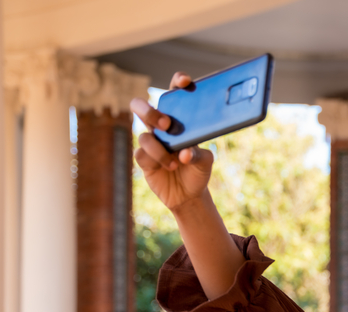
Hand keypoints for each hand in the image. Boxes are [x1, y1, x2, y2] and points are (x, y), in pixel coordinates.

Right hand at [130, 72, 214, 211]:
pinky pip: (142, 154)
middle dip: (150, 112)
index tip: (185, 81)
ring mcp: (150, 142)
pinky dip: (156, 160)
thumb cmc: (197, 170)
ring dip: (159, 148)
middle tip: (166, 123)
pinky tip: (169, 167)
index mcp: (178, 119)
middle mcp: (160, 127)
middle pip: (143, 107)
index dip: (177, 82)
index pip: (174, 93)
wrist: (189, 194)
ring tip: (175, 162)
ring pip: (143, 135)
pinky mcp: (144, 159)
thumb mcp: (205, 162)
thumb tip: (185, 152)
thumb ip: (198, 155)